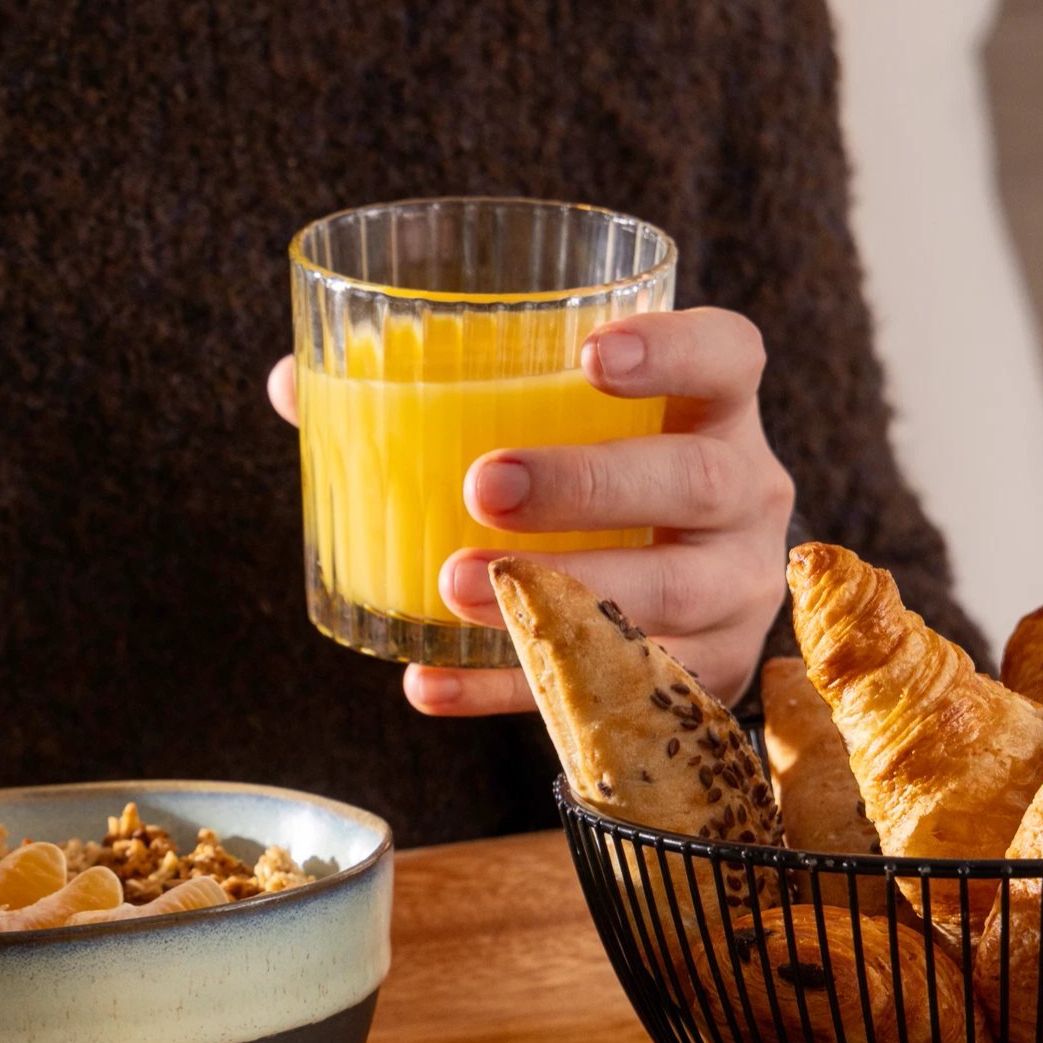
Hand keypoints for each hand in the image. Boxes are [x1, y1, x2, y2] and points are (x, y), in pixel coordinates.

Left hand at [267, 306, 794, 719]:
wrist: (670, 616)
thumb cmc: (590, 490)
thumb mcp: (544, 432)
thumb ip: (428, 398)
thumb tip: (293, 382)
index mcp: (716, 411)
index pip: (728, 356)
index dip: (673, 350)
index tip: (588, 354)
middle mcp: (750, 494)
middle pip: (697, 481)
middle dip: (590, 485)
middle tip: (485, 486)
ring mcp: (737, 593)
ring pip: (670, 596)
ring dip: (560, 593)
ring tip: (452, 584)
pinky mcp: (708, 679)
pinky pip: (615, 691)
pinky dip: (511, 692)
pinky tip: (428, 683)